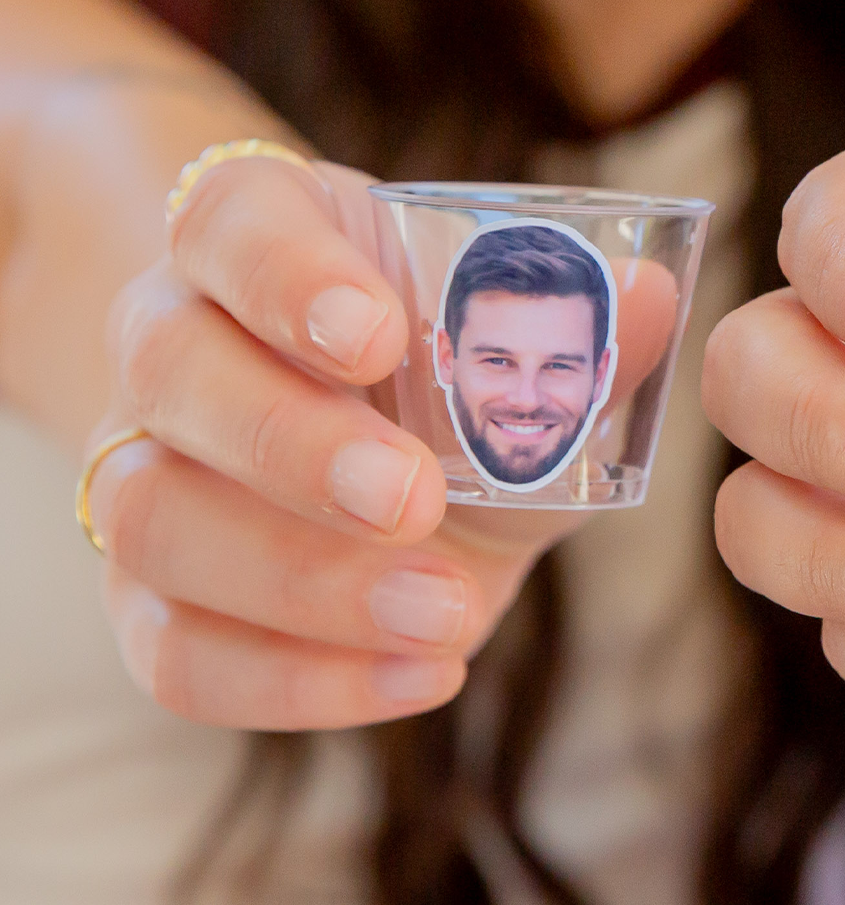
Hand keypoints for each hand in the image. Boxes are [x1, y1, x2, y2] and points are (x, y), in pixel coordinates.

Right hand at [87, 155, 577, 728]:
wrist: (405, 484)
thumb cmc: (450, 387)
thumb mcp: (515, 350)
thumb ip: (579, 324)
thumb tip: (647, 295)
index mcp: (252, 238)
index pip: (230, 221)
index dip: (286, 275)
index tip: (379, 334)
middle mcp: (167, 339)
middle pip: (173, 368)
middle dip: (294, 444)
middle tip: (413, 500)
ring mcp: (137, 471)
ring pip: (154, 518)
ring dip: (302, 580)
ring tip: (446, 609)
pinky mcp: (145, 600)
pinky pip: (175, 654)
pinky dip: (296, 683)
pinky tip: (421, 674)